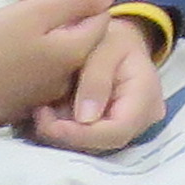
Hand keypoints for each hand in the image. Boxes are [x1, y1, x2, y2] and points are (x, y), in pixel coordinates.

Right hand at [0, 0, 114, 126]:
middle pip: (77, 40)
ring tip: (17, 14)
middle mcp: (64, 82)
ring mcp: (40, 98)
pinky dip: (27, 55)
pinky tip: (4, 44)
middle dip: (62, 14)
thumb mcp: (33, 13)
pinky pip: (33, 75)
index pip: (100, 22)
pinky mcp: (15, 107)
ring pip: (53, 57)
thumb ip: (75, 2)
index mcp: (73, 56)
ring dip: (44, 34)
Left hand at [28, 14, 171, 154]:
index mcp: (146, 97)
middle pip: (102, 143)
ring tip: (42, 111)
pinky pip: (87, 140)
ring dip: (63, 134)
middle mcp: (143, 120)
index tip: (48, 124)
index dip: (81, 135)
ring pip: (92, 146)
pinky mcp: (111, 130)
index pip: (117, 130)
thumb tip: (85, 119)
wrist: (117, 41)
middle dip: (66, 135)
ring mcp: (128, 128)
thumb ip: (96, 79)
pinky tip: (51, 115)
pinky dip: (65, 131)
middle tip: (39, 114)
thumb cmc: (112, 39)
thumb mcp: (105, 47)